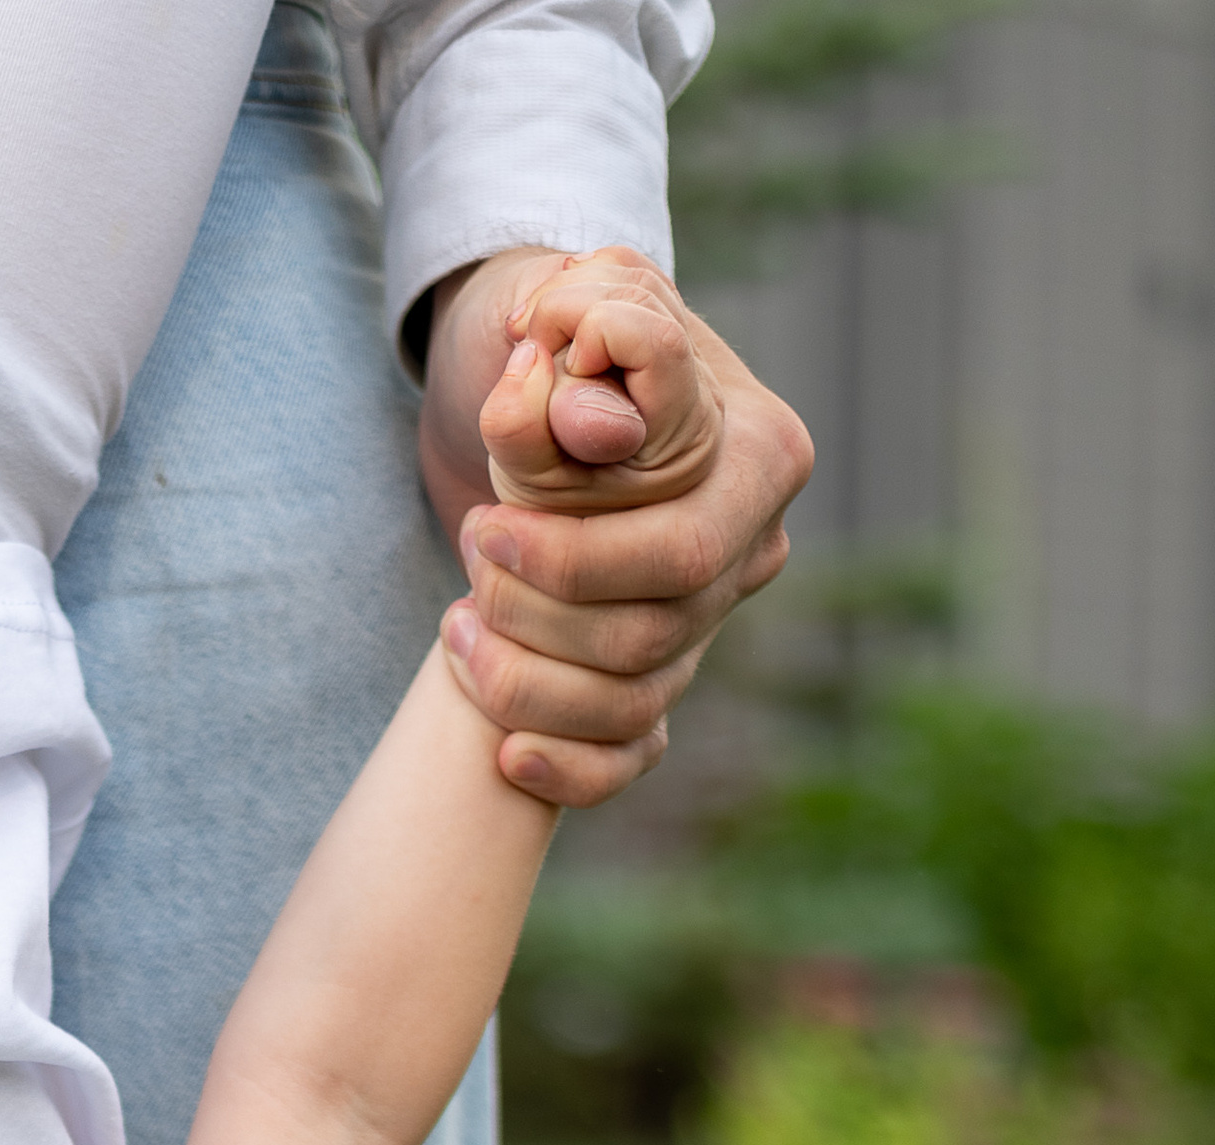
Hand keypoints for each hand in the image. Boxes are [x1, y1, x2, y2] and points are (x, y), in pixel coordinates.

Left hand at [420, 243, 811, 809]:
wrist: (528, 383)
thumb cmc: (545, 332)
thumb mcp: (552, 304)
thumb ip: (579, 338)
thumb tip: (590, 424)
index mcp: (759, 454)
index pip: (677, 549)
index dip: (571, 556)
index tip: (484, 521)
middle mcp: (751, 546)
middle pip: (652, 634)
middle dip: (539, 617)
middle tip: (468, 558)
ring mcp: (708, 620)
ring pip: (631, 700)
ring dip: (524, 682)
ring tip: (455, 625)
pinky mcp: (658, 675)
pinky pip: (630, 757)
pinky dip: (567, 771)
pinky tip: (503, 752)